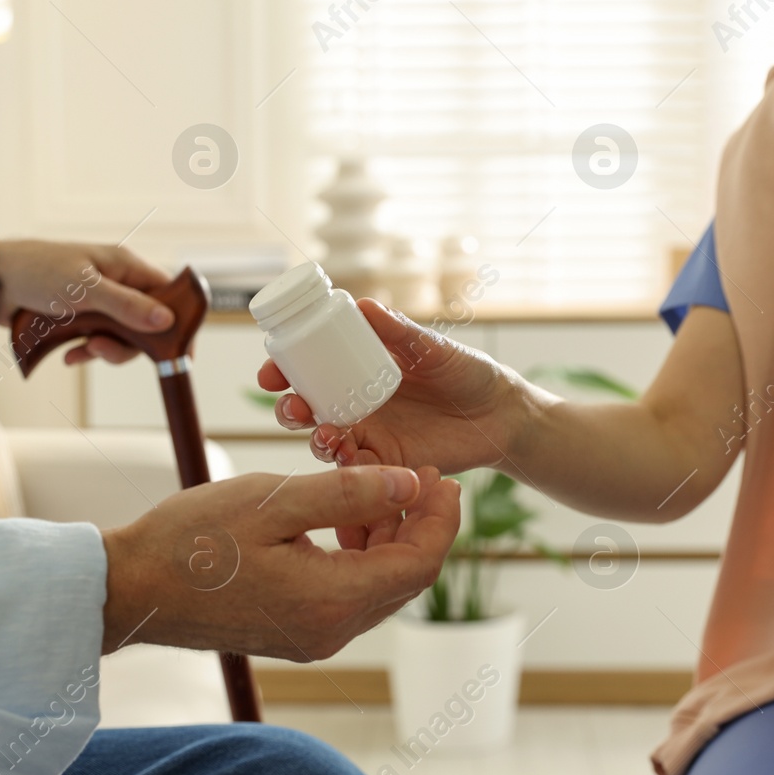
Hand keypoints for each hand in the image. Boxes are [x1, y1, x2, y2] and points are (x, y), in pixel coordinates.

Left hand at [0, 239, 174, 365]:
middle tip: (103, 352)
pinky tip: (69, 355)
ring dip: (104, 350)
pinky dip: (87, 352)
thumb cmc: (37, 272)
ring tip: (80, 352)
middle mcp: (117, 283)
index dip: (178, 322)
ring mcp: (99, 302)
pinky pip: (98, 341)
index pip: (168, 294)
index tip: (183, 352)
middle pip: (145, 323)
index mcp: (125, 266)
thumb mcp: (85, 290)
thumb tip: (166, 321)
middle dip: (128, 344)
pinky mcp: (80, 318)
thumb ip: (126, 306)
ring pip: (121, 337)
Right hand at [101, 465, 460, 659]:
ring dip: (391, 540)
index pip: (419, 563)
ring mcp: (313, 638)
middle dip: (422, 526)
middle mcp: (332, 631)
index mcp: (332, 600)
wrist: (131, 588)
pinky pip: (350, 595)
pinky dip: (360, 557)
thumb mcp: (273, 500)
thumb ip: (348, 494)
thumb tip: (409, 484)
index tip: (443, 476)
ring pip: (380, 588)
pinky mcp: (295, 633)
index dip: (441, 518)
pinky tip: (343, 520)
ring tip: (381, 488)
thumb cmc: (192, 538)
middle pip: (406, 580)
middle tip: (422, 477)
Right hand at [256, 299, 520, 474]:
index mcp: (359, 370)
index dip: (285, 370)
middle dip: (289, 410)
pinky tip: (351, 458)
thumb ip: (398, 331)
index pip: (311, 370)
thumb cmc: (468, 372)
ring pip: (327, 441)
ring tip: (325, 434)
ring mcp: (371, 435)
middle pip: (308, 409)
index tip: (271, 372)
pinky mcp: (389, 463)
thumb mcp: (432, 348)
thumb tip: (361, 304)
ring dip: (316, 438)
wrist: (502, 414)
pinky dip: (348, 467)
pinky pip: (359, 470)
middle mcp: (357, 404)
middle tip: (291, 407)